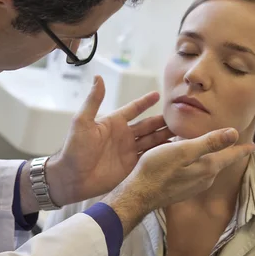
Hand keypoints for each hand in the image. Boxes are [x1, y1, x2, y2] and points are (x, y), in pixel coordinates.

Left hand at [43, 75, 172, 205]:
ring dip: (166, 137)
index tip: (159, 94)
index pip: (134, 109)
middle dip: (163, 121)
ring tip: (184, 132)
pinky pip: (150, 159)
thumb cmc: (73, 149)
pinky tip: (175, 152)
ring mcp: (129, 152)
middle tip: (181, 116)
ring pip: (153, 141)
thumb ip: (93, 100)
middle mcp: (124, 136)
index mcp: (114, 123)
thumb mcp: (82, 122)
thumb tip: (98, 77)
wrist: (71, 178)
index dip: (145, 102)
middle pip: (149, 125)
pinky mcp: (131, 168)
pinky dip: (162, 155)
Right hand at [103, 128, 254, 234]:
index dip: (242, 149)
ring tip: (213, 150)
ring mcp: (193, 186)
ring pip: (207, 168)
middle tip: (234, 144)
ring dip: (210, 158)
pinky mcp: (181, 189)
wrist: (139, 194)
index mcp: (208, 167)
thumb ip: (209, 142)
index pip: (230, 156)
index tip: (253, 146)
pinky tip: (189, 161)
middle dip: (227, 153)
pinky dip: (197, 164)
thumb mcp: (184, 150)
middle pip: (220, 162)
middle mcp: (204, 179)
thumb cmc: (158, 169)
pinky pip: (195, 173)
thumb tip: (234, 133)